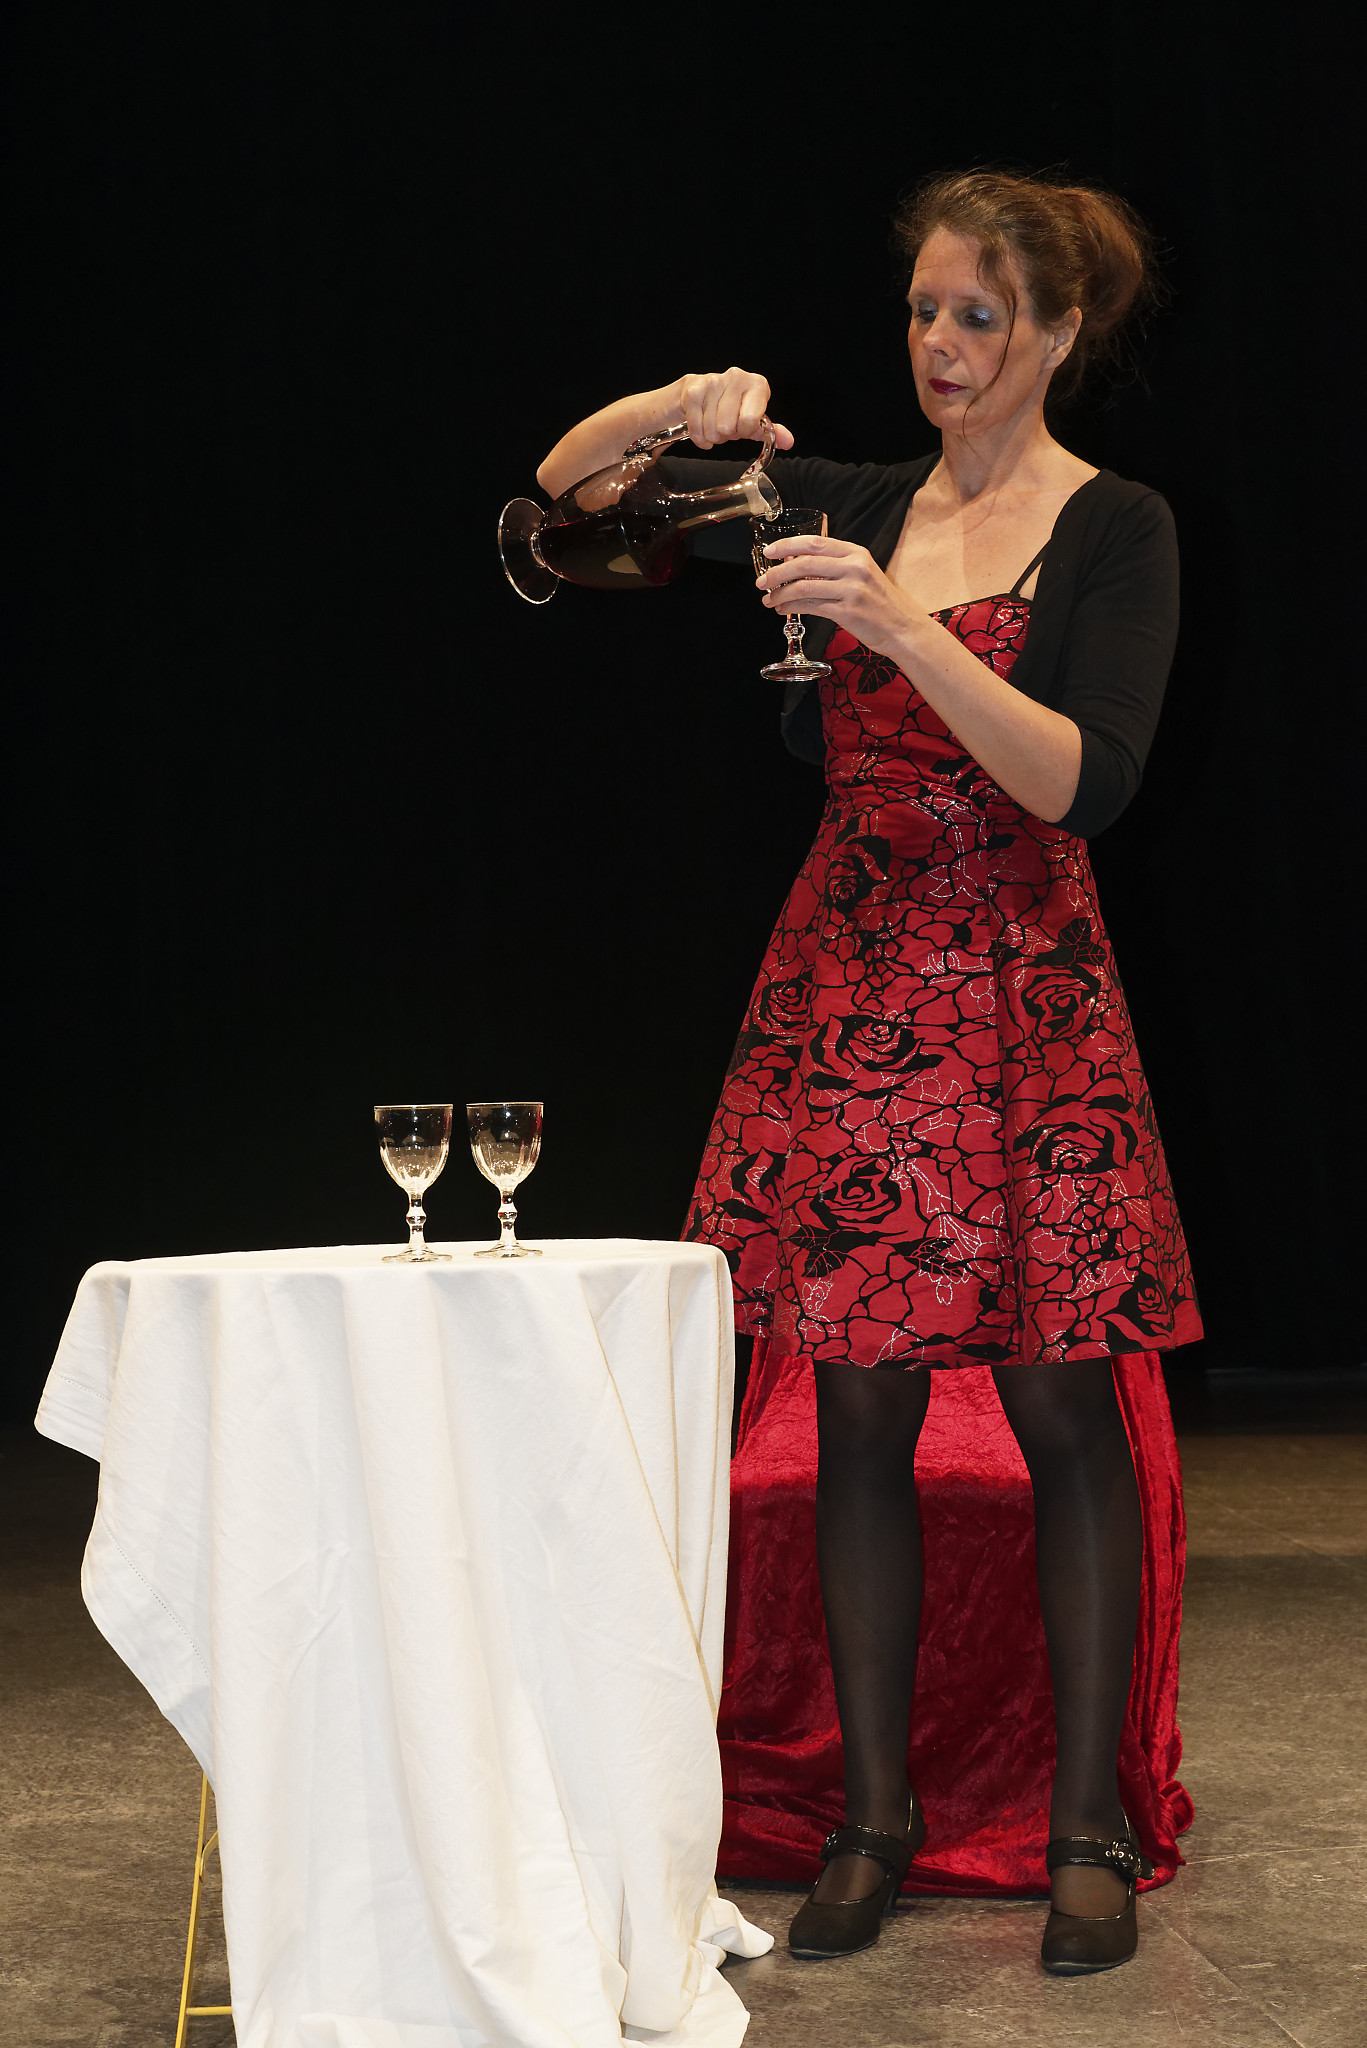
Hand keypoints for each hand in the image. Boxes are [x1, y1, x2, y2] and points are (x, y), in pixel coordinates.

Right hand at [673, 368, 793, 450]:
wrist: (698, 392)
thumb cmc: (730, 407)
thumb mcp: (752, 418)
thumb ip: (771, 431)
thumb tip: (789, 442)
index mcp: (756, 384)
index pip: (750, 420)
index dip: (745, 430)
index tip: (743, 426)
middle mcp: (736, 377)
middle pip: (728, 428)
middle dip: (726, 434)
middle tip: (726, 426)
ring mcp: (713, 382)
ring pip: (712, 430)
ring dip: (713, 435)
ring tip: (715, 424)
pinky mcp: (693, 391)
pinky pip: (696, 429)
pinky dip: (700, 437)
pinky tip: (703, 429)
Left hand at [756, 534, 916, 653]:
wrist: (903, 628)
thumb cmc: (880, 602)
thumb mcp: (862, 574)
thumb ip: (834, 566)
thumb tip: (795, 564)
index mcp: (856, 553)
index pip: (814, 543)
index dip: (787, 546)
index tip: (769, 552)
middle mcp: (854, 567)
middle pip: (804, 563)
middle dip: (777, 573)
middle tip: (761, 582)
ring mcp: (851, 590)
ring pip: (804, 587)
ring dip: (780, 594)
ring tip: (769, 600)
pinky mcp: (848, 612)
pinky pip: (811, 607)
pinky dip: (792, 608)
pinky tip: (783, 610)